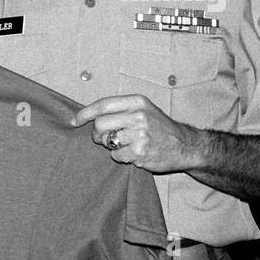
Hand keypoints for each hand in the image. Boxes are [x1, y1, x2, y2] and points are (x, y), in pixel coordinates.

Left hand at [70, 94, 202, 172]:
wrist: (185, 145)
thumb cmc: (159, 128)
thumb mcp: (144, 110)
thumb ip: (120, 110)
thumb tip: (88, 116)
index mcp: (137, 102)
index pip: (103, 105)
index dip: (85, 113)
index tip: (74, 121)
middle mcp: (138, 115)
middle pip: (100, 125)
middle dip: (98, 134)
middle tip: (105, 139)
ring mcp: (140, 134)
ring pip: (107, 141)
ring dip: (111, 146)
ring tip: (126, 145)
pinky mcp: (140, 151)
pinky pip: (116, 156)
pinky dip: (120, 157)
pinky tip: (134, 153)